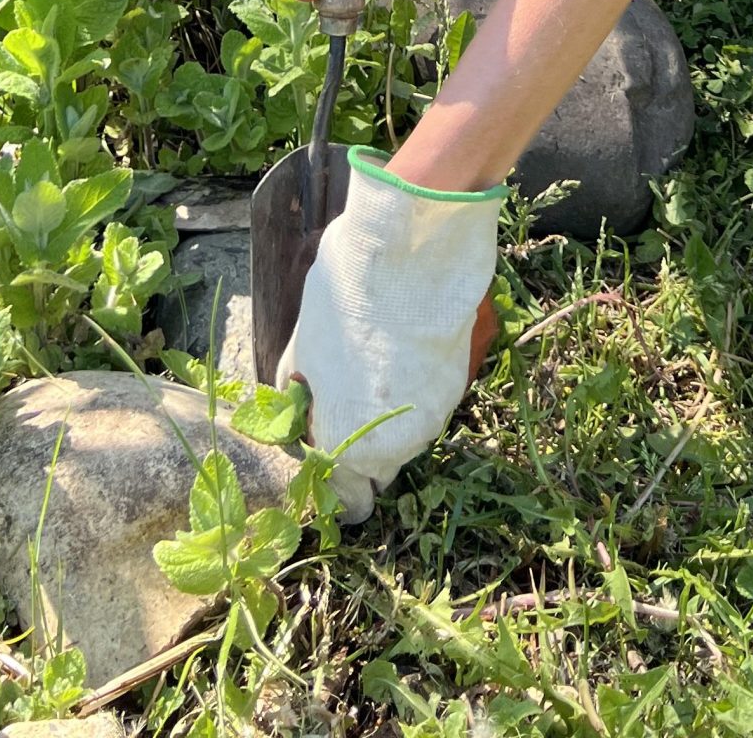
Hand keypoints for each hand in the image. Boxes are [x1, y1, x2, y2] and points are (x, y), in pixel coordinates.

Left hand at [282, 148, 502, 521]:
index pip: (346, 498)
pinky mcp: (456, 387)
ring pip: (406, 438)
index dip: (337, 479)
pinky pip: (429, 406)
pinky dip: (417, 391)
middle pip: (376, 471)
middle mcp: (390, 445)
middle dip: (362, 449)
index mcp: (341, 440)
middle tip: (350, 404)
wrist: (413, 255)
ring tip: (378, 367)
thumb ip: (302, 383)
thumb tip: (296, 399)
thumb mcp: (304, 341)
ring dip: (391, 417)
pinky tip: (405, 352)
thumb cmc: (348, 295)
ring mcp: (429, 418)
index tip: (330, 456)